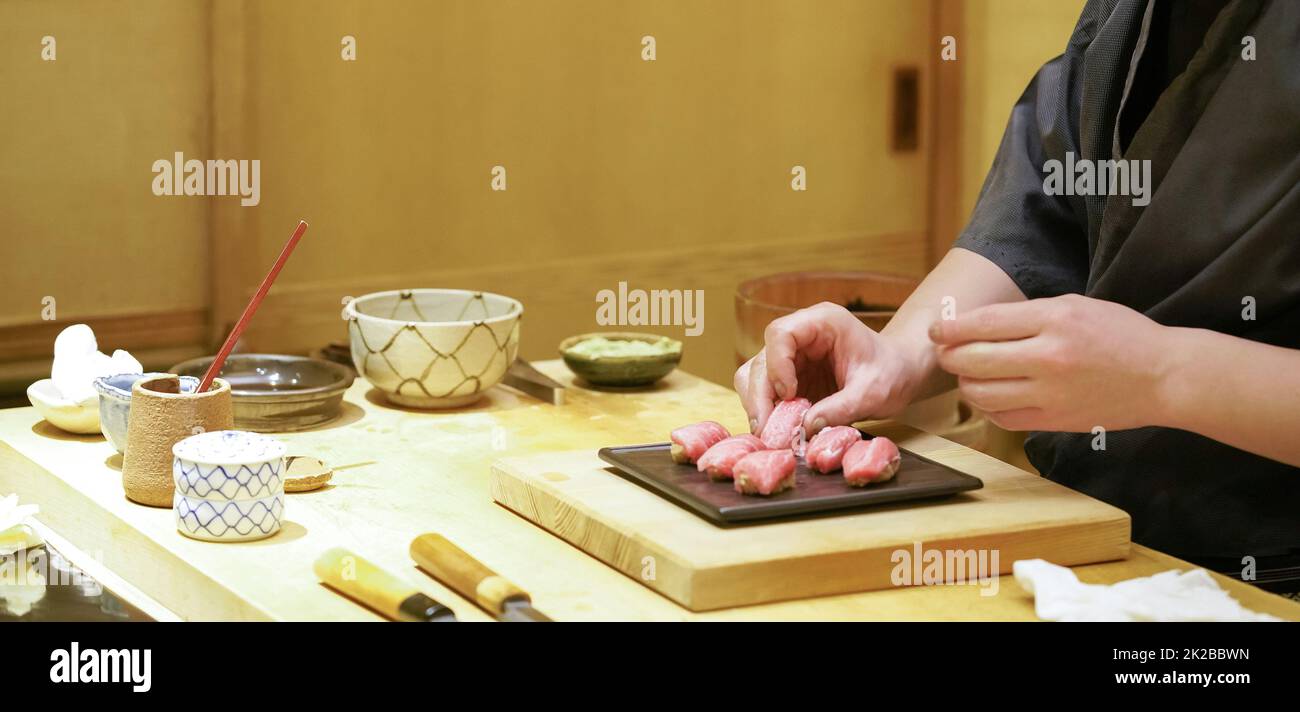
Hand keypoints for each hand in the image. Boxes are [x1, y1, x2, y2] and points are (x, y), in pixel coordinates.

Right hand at [734, 302, 924, 434]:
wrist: (898, 375)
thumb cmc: (891, 373)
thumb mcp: (873, 393)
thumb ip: (841, 408)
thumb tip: (806, 427)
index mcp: (822, 322)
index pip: (780, 333)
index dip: (777, 364)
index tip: (789, 393)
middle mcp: (800, 335)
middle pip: (761, 359)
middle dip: (760, 396)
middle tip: (767, 429)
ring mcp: (791, 356)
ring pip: (754, 376)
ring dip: (758, 405)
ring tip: (771, 434)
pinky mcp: (788, 377)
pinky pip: (764, 393)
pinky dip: (767, 412)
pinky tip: (778, 430)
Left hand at [930, 294, 1174, 431]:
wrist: (1163, 376)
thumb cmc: (1119, 334)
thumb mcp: (1074, 306)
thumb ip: (1026, 315)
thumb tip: (974, 325)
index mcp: (1054, 320)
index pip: (983, 323)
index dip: (950, 328)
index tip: (937, 330)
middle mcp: (1049, 357)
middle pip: (973, 360)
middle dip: (950, 356)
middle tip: (946, 353)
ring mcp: (1051, 394)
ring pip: (982, 393)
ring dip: (965, 383)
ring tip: (968, 375)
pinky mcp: (1054, 421)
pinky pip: (1003, 418)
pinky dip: (988, 407)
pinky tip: (992, 396)